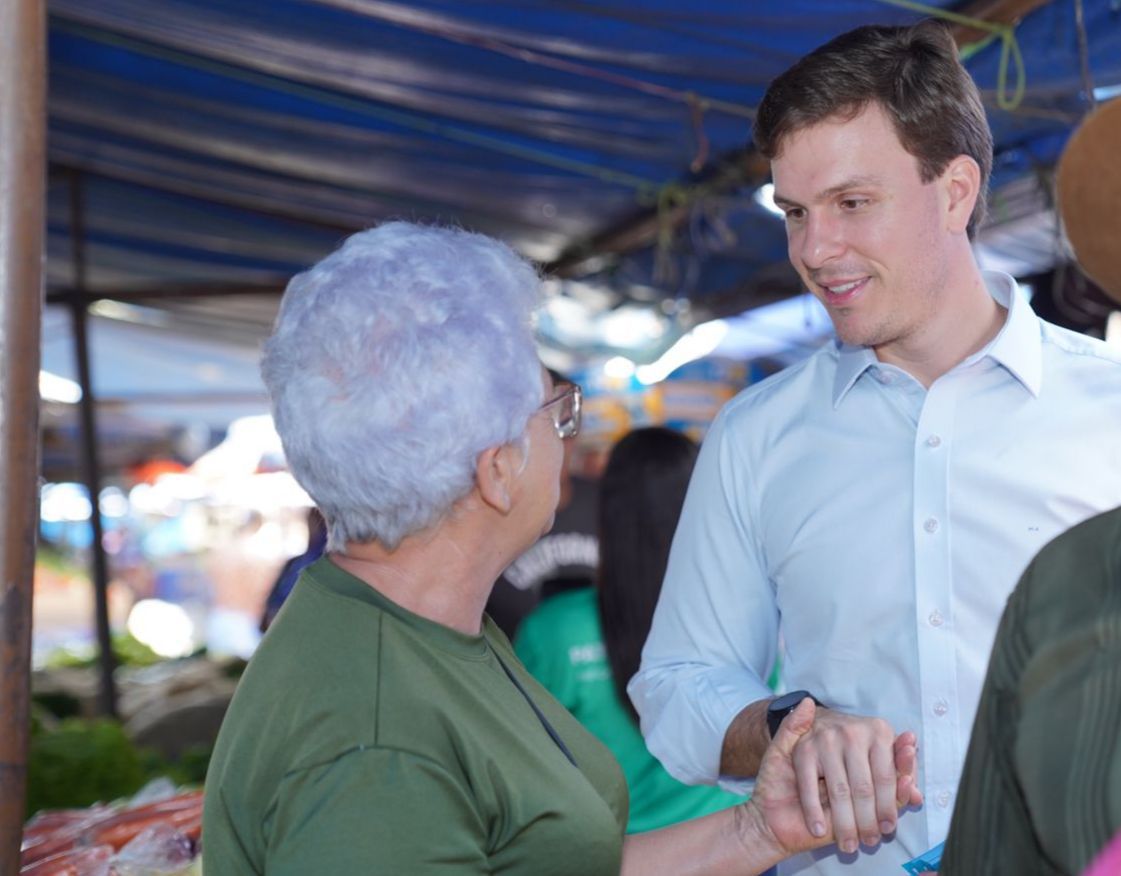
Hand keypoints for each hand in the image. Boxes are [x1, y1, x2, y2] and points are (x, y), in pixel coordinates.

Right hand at [789, 706, 920, 854]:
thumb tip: (916, 797)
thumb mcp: (883, 753)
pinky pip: (809, 786)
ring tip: (848, 844)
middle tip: (869, 841)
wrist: (820, 723)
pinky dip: (813, 811)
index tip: (888, 829)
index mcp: (879, 731)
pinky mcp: (804, 749)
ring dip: (844, 823)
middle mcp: (853, 732)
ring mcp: (827, 740)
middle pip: (863, 788)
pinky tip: (819, 829)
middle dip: (867, 821)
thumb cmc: (859, 745)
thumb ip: (901, 774)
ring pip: (839, 792)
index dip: (888, 808)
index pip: (886, 778)